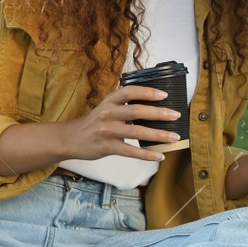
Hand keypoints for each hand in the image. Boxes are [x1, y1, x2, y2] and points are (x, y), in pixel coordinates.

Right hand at [56, 85, 180, 163]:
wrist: (71, 138)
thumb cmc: (94, 122)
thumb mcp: (107, 107)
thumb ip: (125, 105)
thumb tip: (154, 107)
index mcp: (110, 101)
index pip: (130, 92)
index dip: (147, 92)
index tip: (164, 94)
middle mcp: (108, 113)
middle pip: (137, 111)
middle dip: (159, 113)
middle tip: (176, 115)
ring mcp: (107, 131)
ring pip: (136, 131)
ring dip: (158, 134)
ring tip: (174, 137)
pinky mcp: (107, 147)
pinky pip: (130, 151)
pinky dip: (146, 154)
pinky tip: (160, 155)